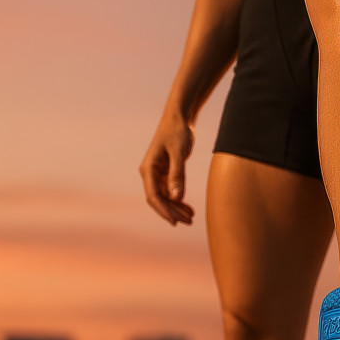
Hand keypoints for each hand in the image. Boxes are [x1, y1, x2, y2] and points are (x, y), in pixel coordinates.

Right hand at [140, 110, 195, 225]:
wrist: (179, 117)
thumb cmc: (177, 131)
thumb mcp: (179, 152)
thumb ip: (178, 175)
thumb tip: (177, 198)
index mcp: (148, 169)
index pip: (153, 196)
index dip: (164, 210)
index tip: (175, 221)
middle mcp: (150, 173)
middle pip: (159, 199)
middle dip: (172, 212)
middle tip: (189, 222)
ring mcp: (157, 173)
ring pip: (165, 197)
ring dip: (176, 208)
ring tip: (191, 218)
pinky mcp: (165, 172)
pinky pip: (170, 191)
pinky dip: (178, 200)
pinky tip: (188, 208)